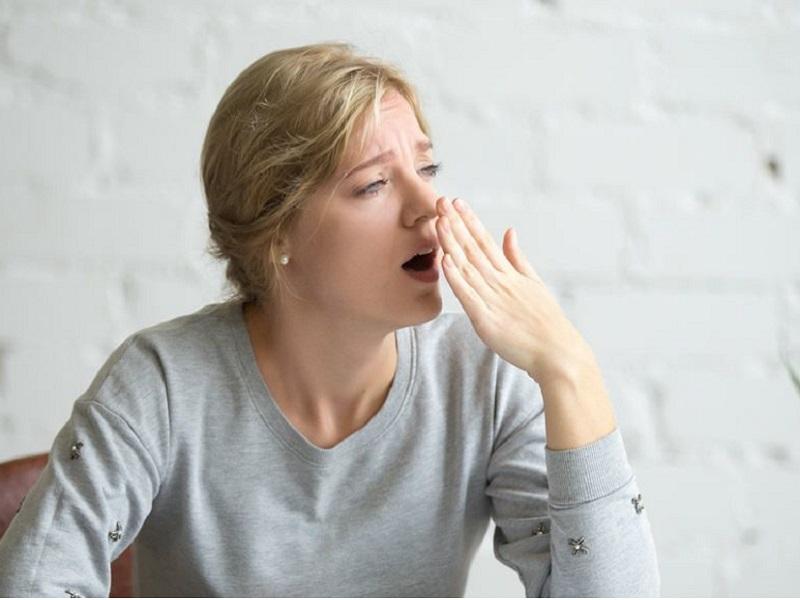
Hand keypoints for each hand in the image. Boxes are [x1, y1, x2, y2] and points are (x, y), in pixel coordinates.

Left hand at [436, 196, 594, 384]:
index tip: (457, 202)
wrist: (558, 353)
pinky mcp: (486, 320)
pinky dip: (457, 278)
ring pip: (468, 266)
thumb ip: (517, 258)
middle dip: (456, 223)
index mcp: (510, 274)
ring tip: (439, 221)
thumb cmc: (546, 323)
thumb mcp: (534, 283)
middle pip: (473, 248)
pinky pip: (468, 296)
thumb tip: (509, 231)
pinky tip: (445, 260)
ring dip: (452, 243)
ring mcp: (493, 299)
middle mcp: (500, 282)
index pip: (485, 241)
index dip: (469, 220)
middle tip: (441, 200)